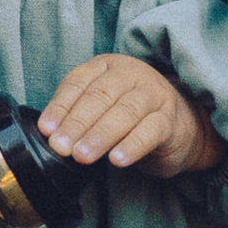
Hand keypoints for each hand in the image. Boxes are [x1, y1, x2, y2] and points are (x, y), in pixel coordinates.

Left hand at [37, 53, 219, 178]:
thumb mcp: (101, 109)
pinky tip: (117, 160)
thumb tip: (51, 134)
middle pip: (100, 96)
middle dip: (77, 123)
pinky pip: (150, 132)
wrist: (180, 128)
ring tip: (82, 156)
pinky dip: (132, 146)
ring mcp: (154, 95)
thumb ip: (76, 115)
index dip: (61, 106)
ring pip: (124, 112)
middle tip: (61, 146)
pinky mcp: (171, 120)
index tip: (47, 130)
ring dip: (100, 136)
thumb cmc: (130, 118)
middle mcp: (132, 75)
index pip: (79, 82)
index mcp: (107, 67)